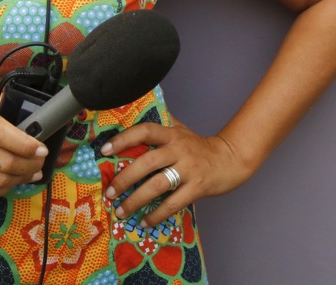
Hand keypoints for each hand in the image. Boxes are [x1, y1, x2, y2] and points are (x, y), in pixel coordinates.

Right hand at [0, 94, 48, 200]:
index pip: (2, 134)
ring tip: (31, 172)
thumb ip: (2, 103)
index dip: (26, 144)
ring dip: (21, 179)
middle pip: (4, 162)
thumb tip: (31, 111)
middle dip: (30, 165)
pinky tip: (12, 181)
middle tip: (40, 162)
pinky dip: (4, 189)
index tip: (41, 148)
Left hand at [100, 121, 253, 226]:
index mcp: (171, 134)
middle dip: (125, 179)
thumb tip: (133, 113)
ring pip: (157, 184)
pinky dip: (157, 214)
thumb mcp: (181, 130)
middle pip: (147, 162)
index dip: (124, 139)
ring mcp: (189, 169)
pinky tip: (145, 222)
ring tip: (121, 211)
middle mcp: (178, 149)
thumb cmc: (199, 146)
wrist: (230, 159)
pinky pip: (173, 203)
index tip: (104, 150)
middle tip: (109, 192)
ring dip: (136, 200)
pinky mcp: (197, 188)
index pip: (145, 131)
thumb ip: (160, 125)